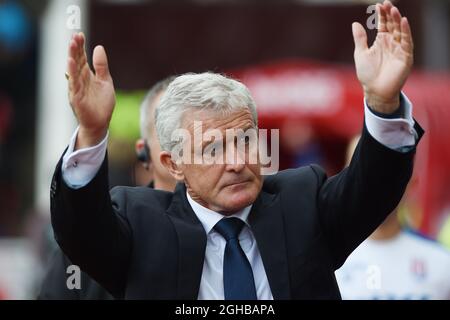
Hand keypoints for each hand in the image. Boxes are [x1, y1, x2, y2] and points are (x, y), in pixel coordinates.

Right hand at [67, 32, 114, 148]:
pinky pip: (74, 84)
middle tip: (75, 36)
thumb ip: (102, 66)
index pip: (82, 58)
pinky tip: (71, 64)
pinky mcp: (76, 98)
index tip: (79, 34)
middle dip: (75, 49)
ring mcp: (76, 89)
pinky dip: (72, 74)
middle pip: (76, 61)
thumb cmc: (102, 104)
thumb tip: (99, 47)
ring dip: (72, 57)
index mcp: (86, 75)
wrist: (100, 123)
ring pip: (73, 70)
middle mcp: (79, 80)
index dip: (81, 47)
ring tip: (72, 44)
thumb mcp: (105, 81)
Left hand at [352, 0, 413, 113]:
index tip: (379, 5)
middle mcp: (392, 43)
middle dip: (390, 15)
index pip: (383, 24)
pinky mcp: (406, 57)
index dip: (381, 15)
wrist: (374, 91)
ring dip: (398, 20)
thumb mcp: (360, 54)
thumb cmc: (367, 74)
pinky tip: (403, 22)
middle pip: (393, 25)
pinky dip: (405, 32)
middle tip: (388, 4)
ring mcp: (399, 49)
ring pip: (400, 31)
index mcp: (381, 42)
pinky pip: (407, 42)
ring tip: (394, 10)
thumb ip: (360, 39)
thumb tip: (355, 23)